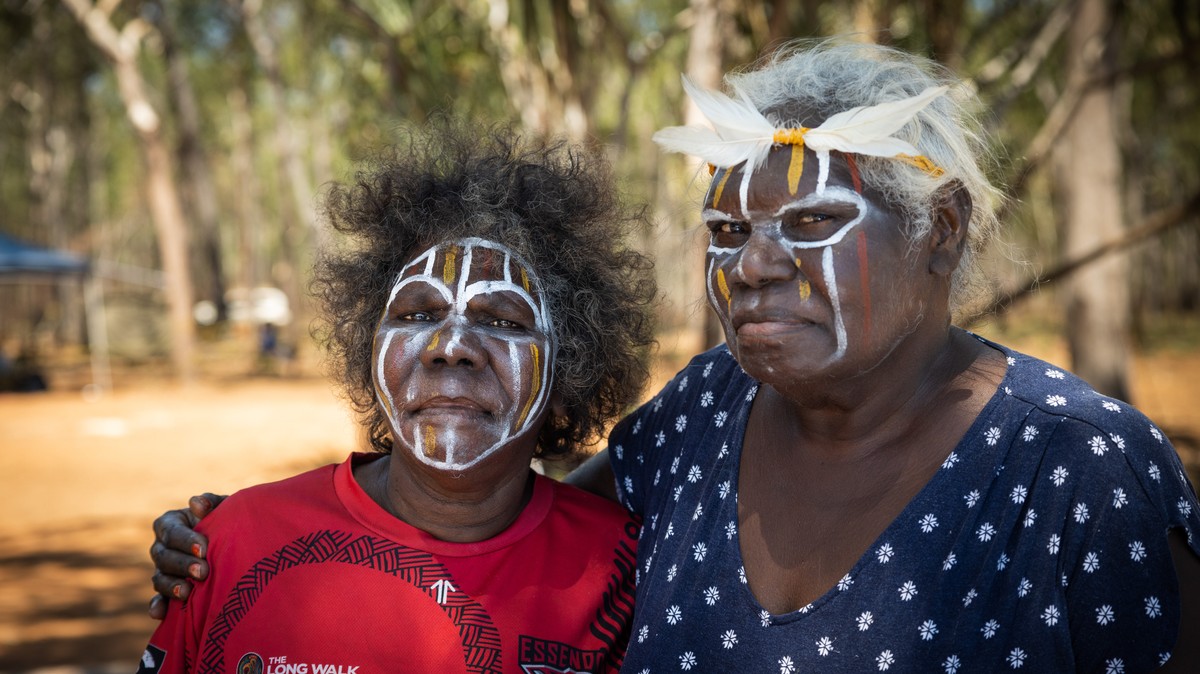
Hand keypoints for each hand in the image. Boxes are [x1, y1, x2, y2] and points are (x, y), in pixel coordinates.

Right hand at [147, 493, 224, 619]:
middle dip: (183, 565)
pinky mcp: (167, 591)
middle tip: (203, 572)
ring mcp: (163, 570)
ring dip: (172, 586)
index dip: (186, 541)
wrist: (236, 544)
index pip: (172, 531)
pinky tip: (160, 614)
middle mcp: (161, 547)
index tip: (204, 549)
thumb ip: (212, 503)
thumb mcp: (224, 509)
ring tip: (187, 593)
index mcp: (170, 523)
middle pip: (163, 557)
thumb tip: (196, 503)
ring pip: (159, 578)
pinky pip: (158, 600)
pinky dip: (157, 606)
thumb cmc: (228, 521)